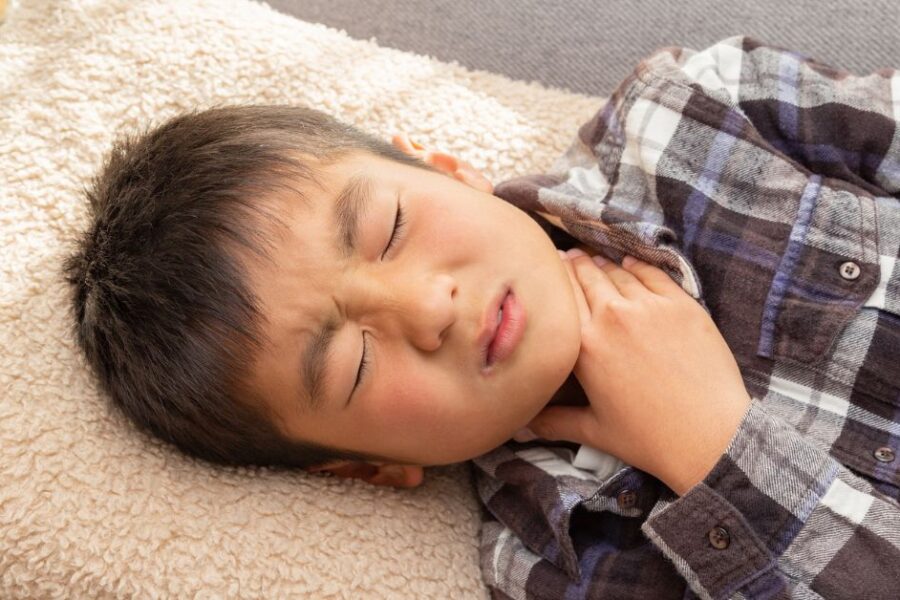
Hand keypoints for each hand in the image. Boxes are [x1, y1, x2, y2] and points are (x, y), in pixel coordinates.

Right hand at [522, 249, 750, 494]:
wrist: (710, 436)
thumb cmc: (650, 438)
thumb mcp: (594, 431)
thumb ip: (553, 423)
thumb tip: (520, 429)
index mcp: (584, 346)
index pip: (561, 295)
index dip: (552, 279)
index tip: (546, 270)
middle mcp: (612, 318)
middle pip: (587, 275)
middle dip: (575, 265)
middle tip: (568, 257)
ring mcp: (649, 308)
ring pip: (617, 272)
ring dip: (603, 265)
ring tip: (595, 261)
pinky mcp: (681, 305)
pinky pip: (652, 274)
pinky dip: (637, 266)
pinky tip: (630, 263)